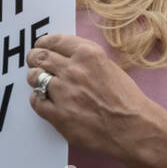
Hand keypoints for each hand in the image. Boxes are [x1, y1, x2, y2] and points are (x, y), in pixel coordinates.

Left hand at [26, 33, 158, 160]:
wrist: (132, 127)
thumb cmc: (126, 98)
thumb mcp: (109, 66)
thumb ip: (87, 60)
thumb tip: (66, 58)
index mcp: (89, 54)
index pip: (55, 41)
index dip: (44, 42)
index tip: (42, 45)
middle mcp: (73, 70)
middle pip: (39, 57)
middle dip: (34, 58)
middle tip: (34, 61)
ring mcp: (63, 92)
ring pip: (34, 77)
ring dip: (36, 78)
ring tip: (42, 82)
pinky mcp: (57, 114)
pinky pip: (36, 101)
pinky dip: (38, 99)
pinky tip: (46, 100)